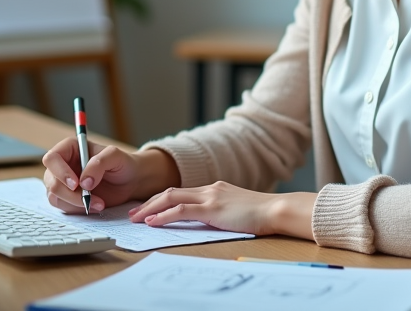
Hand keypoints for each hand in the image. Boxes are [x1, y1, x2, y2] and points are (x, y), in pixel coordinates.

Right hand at [42, 139, 178, 214]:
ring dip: (76, 203)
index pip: (52, 158)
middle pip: (51, 181)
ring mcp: (63, 183)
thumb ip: (98, 163)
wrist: (130, 181)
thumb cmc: (122, 163)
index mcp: (70, 148)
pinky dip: (78, 209)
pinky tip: (95, 206)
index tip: (76, 184)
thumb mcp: (115, 156)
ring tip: (99, 203)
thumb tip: (83, 182)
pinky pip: (63, 207)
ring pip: (55, 196)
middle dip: (69, 193)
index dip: (60, 172)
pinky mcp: (68, 198)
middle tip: (89, 199)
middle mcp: (63, 165)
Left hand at [128, 182, 314, 237]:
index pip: (180, 192)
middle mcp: (209, 188)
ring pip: (171, 198)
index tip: (147, 209)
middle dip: (149, 203)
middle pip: (170, 192)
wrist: (276, 209)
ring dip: (150, 208)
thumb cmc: (262, 214)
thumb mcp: (236, 210)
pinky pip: (182, 211)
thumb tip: (209, 221)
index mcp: (214, 188)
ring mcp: (210, 197)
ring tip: (136, 219)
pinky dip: (165, 215)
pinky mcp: (212, 208)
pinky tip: (154, 222)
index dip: (160, 200)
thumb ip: (220, 212)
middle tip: (133, 214)